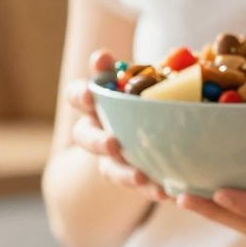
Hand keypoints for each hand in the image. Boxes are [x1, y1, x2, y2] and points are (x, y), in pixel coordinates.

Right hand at [66, 50, 168, 200]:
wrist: (165, 131)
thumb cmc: (156, 96)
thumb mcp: (154, 80)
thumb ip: (150, 70)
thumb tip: (166, 54)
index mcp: (97, 102)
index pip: (78, 95)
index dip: (81, 95)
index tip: (91, 94)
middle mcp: (98, 130)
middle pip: (85, 136)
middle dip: (98, 141)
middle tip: (113, 143)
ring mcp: (113, 158)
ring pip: (109, 168)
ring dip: (123, 173)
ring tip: (140, 178)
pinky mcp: (133, 177)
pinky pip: (139, 186)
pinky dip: (151, 189)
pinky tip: (167, 191)